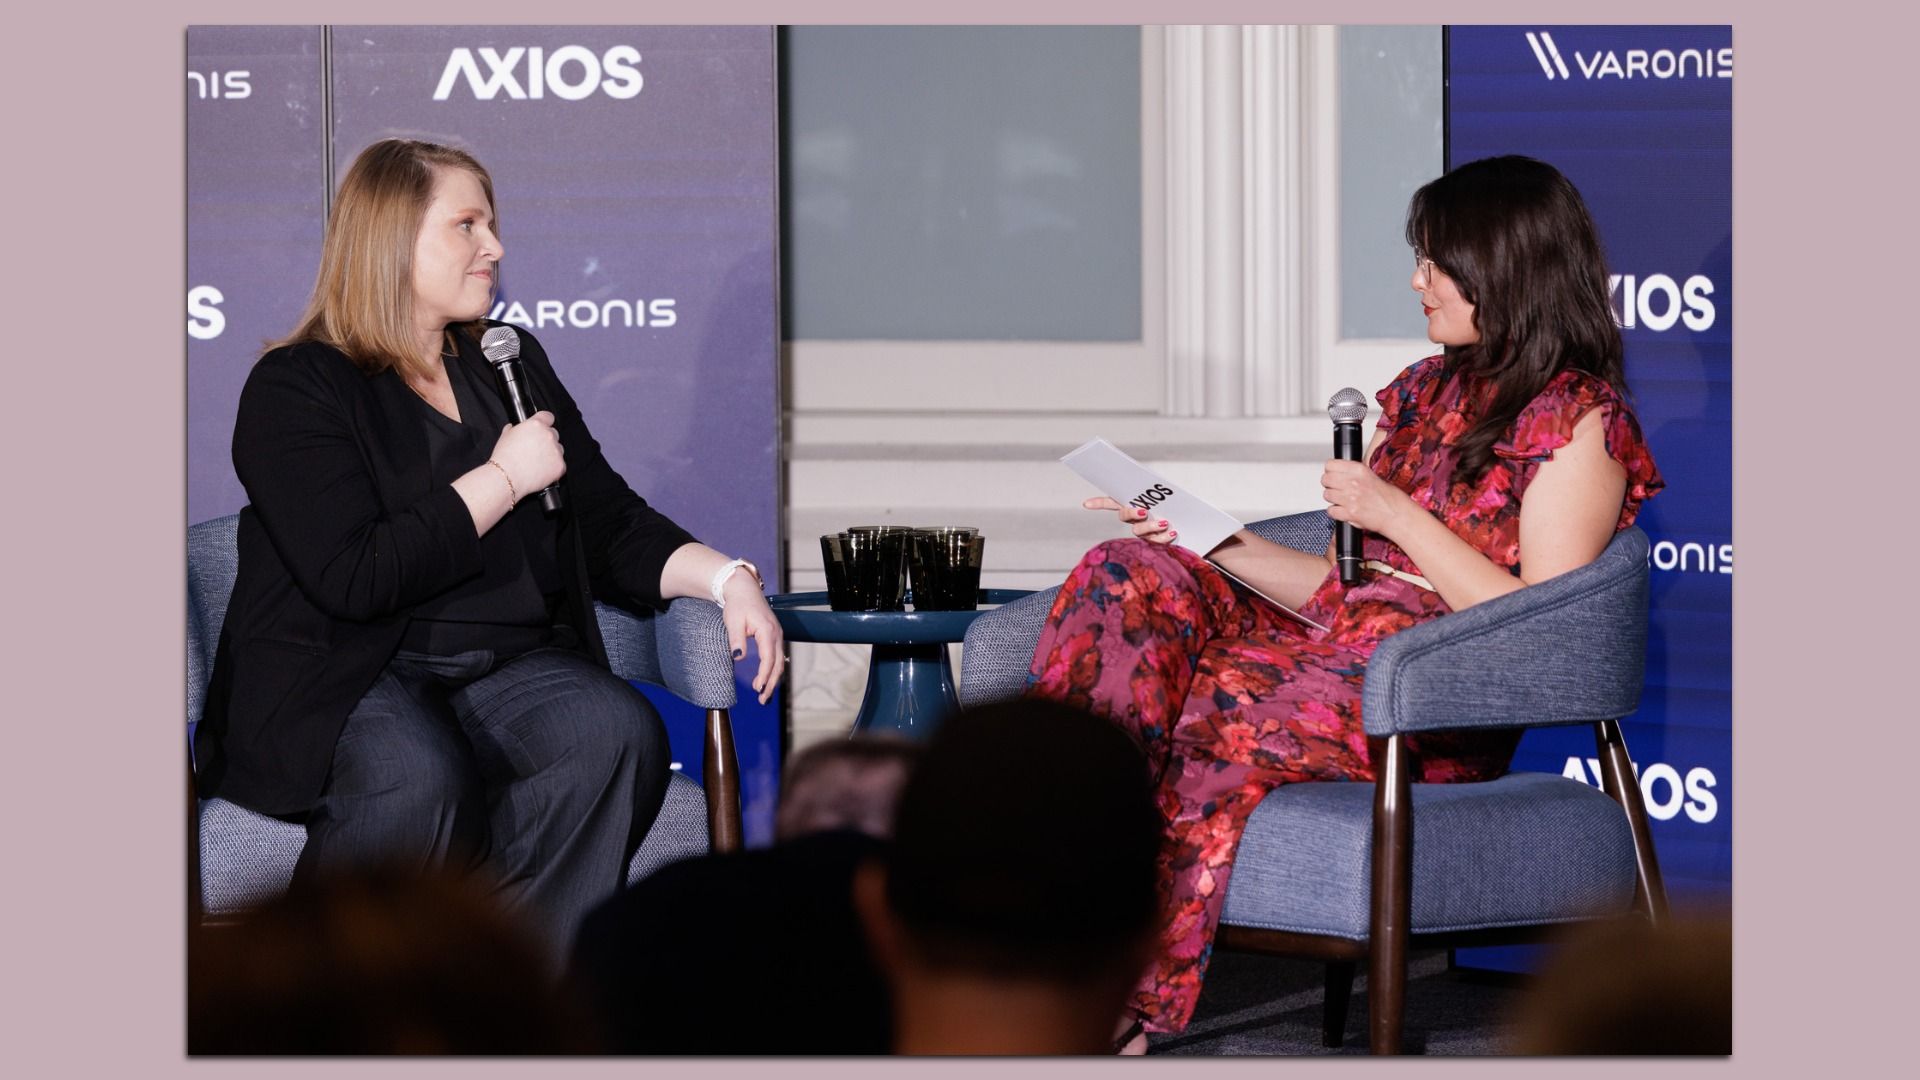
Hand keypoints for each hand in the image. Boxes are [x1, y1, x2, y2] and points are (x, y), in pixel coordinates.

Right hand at [489, 411, 565, 495]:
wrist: (507, 477)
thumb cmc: (504, 458)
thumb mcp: (505, 436)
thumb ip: (514, 429)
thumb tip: (514, 428)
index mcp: (536, 425)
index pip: (548, 417)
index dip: (545, 422)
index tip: (543, 427)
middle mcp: (548, 435)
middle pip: (553, 434)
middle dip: (546, 440)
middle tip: (535, 450)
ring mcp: (556, 450)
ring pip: (558, 449)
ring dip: (551, 454)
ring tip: (537, 462)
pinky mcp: (560, 465)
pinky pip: (561, 465)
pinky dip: (554, 468)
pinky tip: (542, 471)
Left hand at [722, 574, 785, 704]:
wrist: (743, 590)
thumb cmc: (737, 605)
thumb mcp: (733, 622)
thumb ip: (736, 640)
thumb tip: (738, 658)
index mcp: (767, 630)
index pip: (769, 658)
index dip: (764, 675)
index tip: (758, 688)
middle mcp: (776, 634)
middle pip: (778, 664)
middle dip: (771, 683)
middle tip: (762, 699)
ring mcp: (777, 635)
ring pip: (779, 662)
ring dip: (773, 679)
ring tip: (764, 695)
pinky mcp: (774, 636)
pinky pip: (777, 657)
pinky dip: (773, 670)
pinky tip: (767, 680)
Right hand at [1082, 496, 1176, 544]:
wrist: (1191, 520)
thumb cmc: (1177, 505)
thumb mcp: (1167, 495)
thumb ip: (1156, 492)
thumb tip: (1152, 489)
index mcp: (1133, 504)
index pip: (1111, 502)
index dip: (1099, 503)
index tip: (1086, 504)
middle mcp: (1134, 519)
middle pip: (1124, 516)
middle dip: (1132, 513)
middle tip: (1144, 511)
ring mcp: (1143, 533)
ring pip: (1138, 531)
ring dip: (1150, 527)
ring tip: (1164, 523)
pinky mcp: (1155, 542)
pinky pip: (1155, 542)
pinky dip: (1163, 538)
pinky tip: (1172, 532)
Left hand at [1320, 459, 1412, 536]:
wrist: (1397, 515)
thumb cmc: (1389, 497)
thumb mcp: (1371, 476)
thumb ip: (1354, 473)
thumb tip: (1338, 472)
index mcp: (1359, 470)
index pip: (1330, 465)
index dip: (1330, 471)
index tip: (1333, 474)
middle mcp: (1353, 482)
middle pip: (1325, 479)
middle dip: (1329, 484)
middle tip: (1336, 489)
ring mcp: (1350, 498)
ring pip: (1327, 495)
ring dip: (1333, 499)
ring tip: (1343, 501)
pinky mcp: (1349, 513)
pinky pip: (1331, 511)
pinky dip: (1335, 512)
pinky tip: (1343, 511)